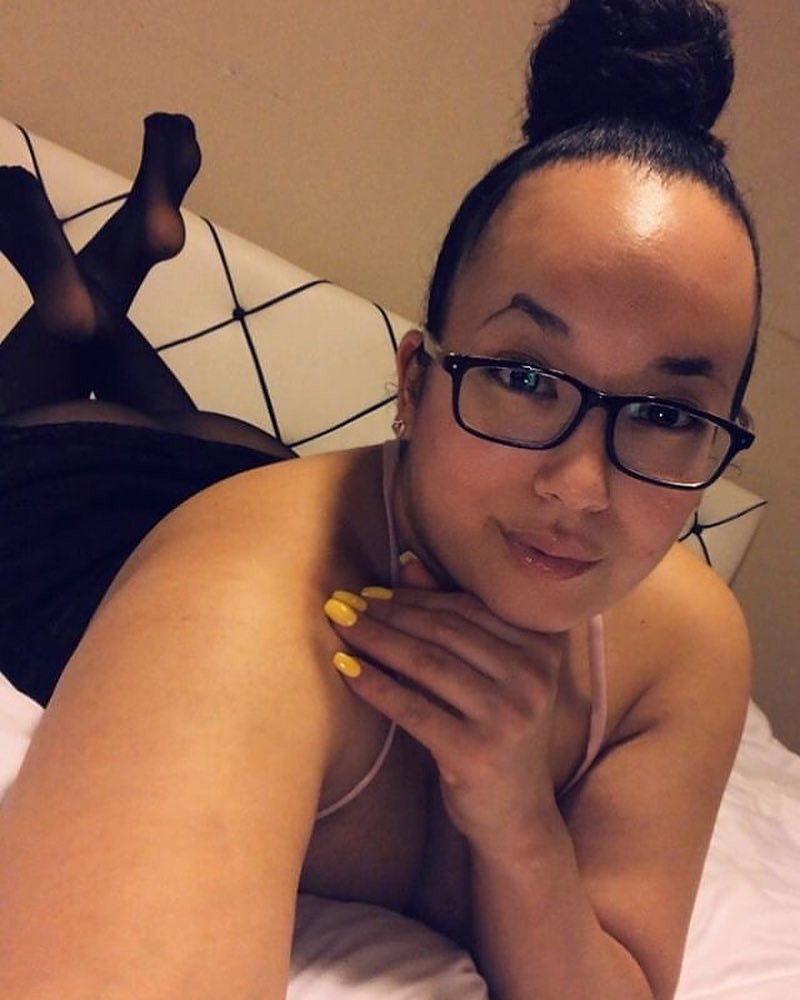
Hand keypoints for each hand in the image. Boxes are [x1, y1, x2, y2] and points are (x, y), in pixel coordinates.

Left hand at [323, 556, 565, 854]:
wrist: (516, 817)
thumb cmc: (495, 733)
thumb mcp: (485, 675)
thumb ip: (453, 619)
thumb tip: (409, 562)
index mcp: (543, 649)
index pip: (466, 610)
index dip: (414, 598)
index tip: (371, 591)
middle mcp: (533, 678)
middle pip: (444, 632)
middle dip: (388, 614)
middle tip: (344, 602)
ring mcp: (509, 716)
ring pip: (426, 663)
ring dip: (375, 640)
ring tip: (340, 625)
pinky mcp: (477, 751)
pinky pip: (413, 708)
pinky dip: (375, 686)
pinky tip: (345, 670)